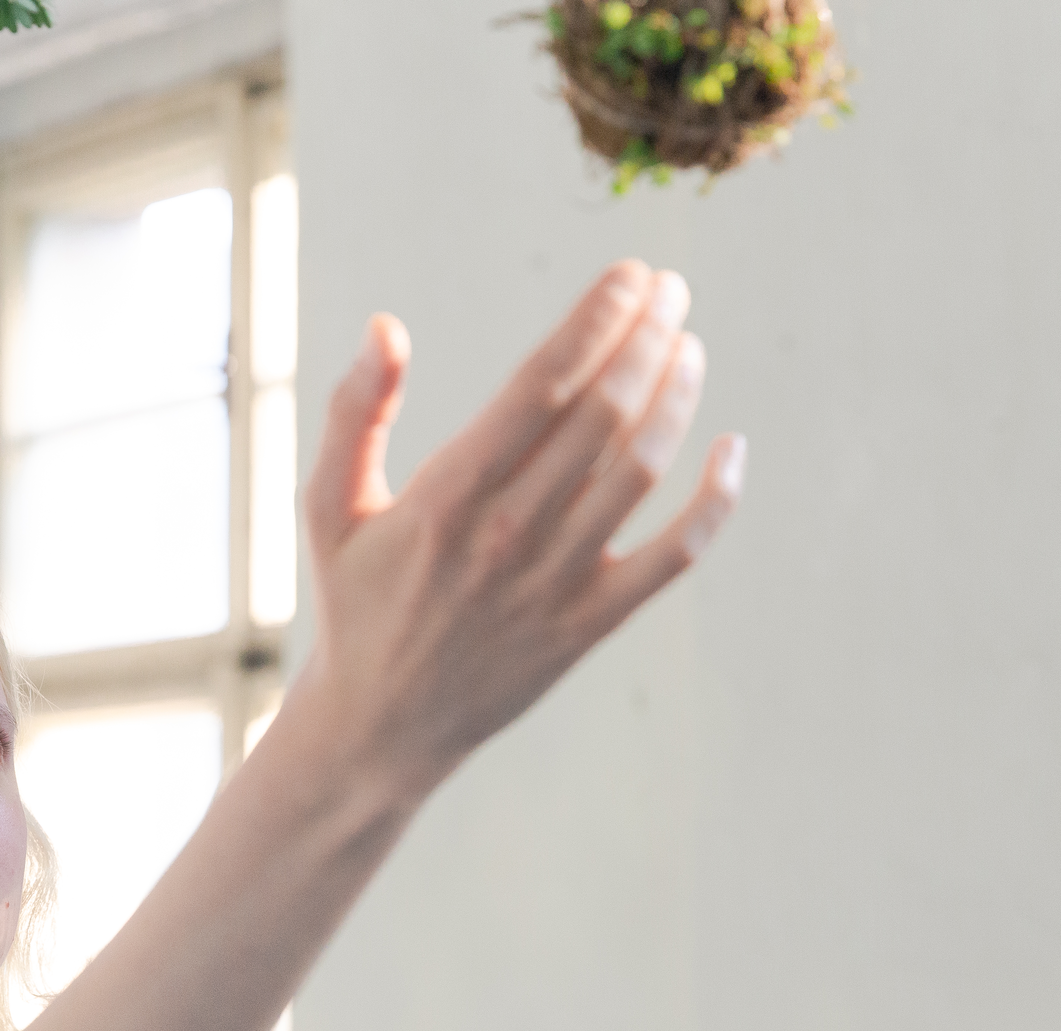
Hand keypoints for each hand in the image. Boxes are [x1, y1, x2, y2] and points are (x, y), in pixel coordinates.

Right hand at [301, 260, 744, 790]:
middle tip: (669, 291)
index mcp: (445, 498)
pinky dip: (714, 502)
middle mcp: (507, 536)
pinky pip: (674, 557)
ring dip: (676, 395)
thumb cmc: (356, 601)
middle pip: (603, 415)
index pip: (542, 387)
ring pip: (640, 469)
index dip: (596, 321)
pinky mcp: (590, 624)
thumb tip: (386, 327)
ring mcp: (555, 583)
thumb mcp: (328, 506)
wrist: (380, 725)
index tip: (630, 275)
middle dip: (646, 338)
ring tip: (687, 344)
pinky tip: (732, 448)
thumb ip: (354, 413)